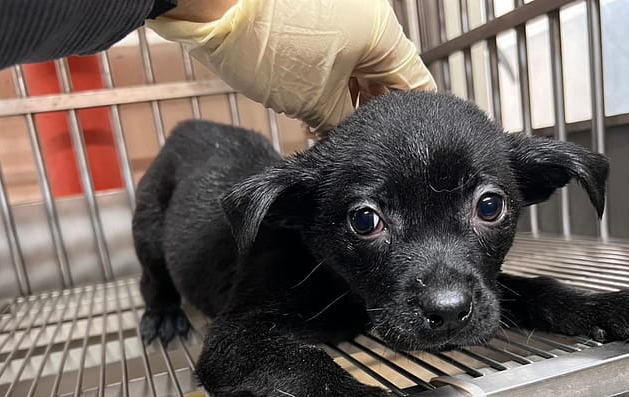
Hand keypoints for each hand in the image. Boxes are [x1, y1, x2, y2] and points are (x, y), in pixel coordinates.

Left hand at [148, 0, 436, 131]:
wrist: (213, 4)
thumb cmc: (268, 46)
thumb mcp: (314, 100)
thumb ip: (343, 125)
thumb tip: (350, 142)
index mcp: (383, 35)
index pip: (415, 85)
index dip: (407, 123)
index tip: (395, 151)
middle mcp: (369, 20)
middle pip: (384, 77)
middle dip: (368, 116)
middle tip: (350, 149)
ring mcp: (340, 16)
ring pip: (356, 68)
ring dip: (344, 103)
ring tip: (325, 135)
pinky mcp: (312, 19)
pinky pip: (333, 56)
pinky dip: (327, 84)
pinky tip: (311, 113)